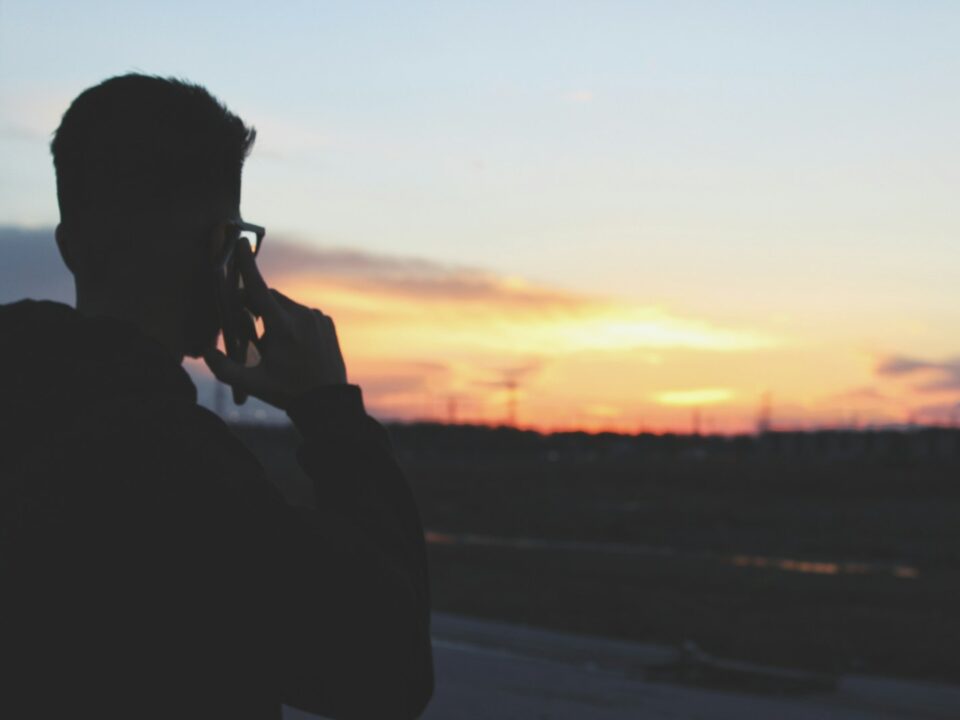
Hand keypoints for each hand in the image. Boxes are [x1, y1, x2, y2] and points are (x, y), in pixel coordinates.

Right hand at [203, 242, 346, 410]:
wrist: (327, 402)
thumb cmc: (287, 393)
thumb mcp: (252, 383)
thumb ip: (223, 368)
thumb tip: (204, 350)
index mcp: (283, 328)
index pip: (259, 289)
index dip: (247, 265)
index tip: (241, 242)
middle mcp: (301, 316)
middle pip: (268, 298)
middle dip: (256, 308)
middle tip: (253, 334)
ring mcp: (316, 317)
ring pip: (285, 306)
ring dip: (275, 318)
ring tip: (278, 347)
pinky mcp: (326, 321)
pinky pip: (302, 313)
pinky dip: (293, 322)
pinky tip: (295, 346)